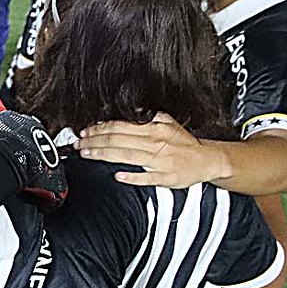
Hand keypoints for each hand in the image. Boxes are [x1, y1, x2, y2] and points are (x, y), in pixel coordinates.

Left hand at [78, 114, 224, 187]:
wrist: (208, 160)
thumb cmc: (185, 143)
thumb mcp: (168, 122)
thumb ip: (148, 116)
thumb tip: (130, 110)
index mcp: (154, 129)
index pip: (121, 126)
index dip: (100, 128)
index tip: (85, 131)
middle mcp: (155, 143)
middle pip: (118, 140)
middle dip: (95, 141)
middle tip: (78, 144)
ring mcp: (160, 161)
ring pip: (126, 156)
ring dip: (104, 155)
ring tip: (87, 154)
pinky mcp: (165, 177)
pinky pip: (146, 178)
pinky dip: (132, 177)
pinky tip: (118, 176)